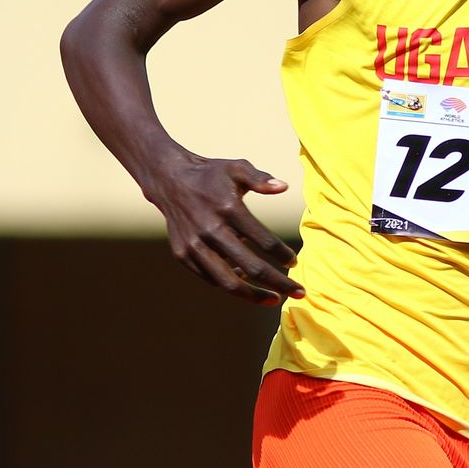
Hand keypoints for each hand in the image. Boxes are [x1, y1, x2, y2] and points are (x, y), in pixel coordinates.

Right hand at [146, 154, 304, 304]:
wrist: (169, 180)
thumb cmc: (211, 175)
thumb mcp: (236, 167)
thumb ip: (260, 178)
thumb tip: (284, 187)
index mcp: (228, 209)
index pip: (264, 240)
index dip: (283, 255)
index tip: (294, 263)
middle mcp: (210, 230)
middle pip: (252, 267)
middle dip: (279, 283)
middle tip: (299, 292)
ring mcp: (194, 246)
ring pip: (228, 282)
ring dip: (254, 295)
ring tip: (273, 300)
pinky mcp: (182, 255)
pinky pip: (210, 278)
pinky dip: (229, 283)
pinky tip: (245, 282)